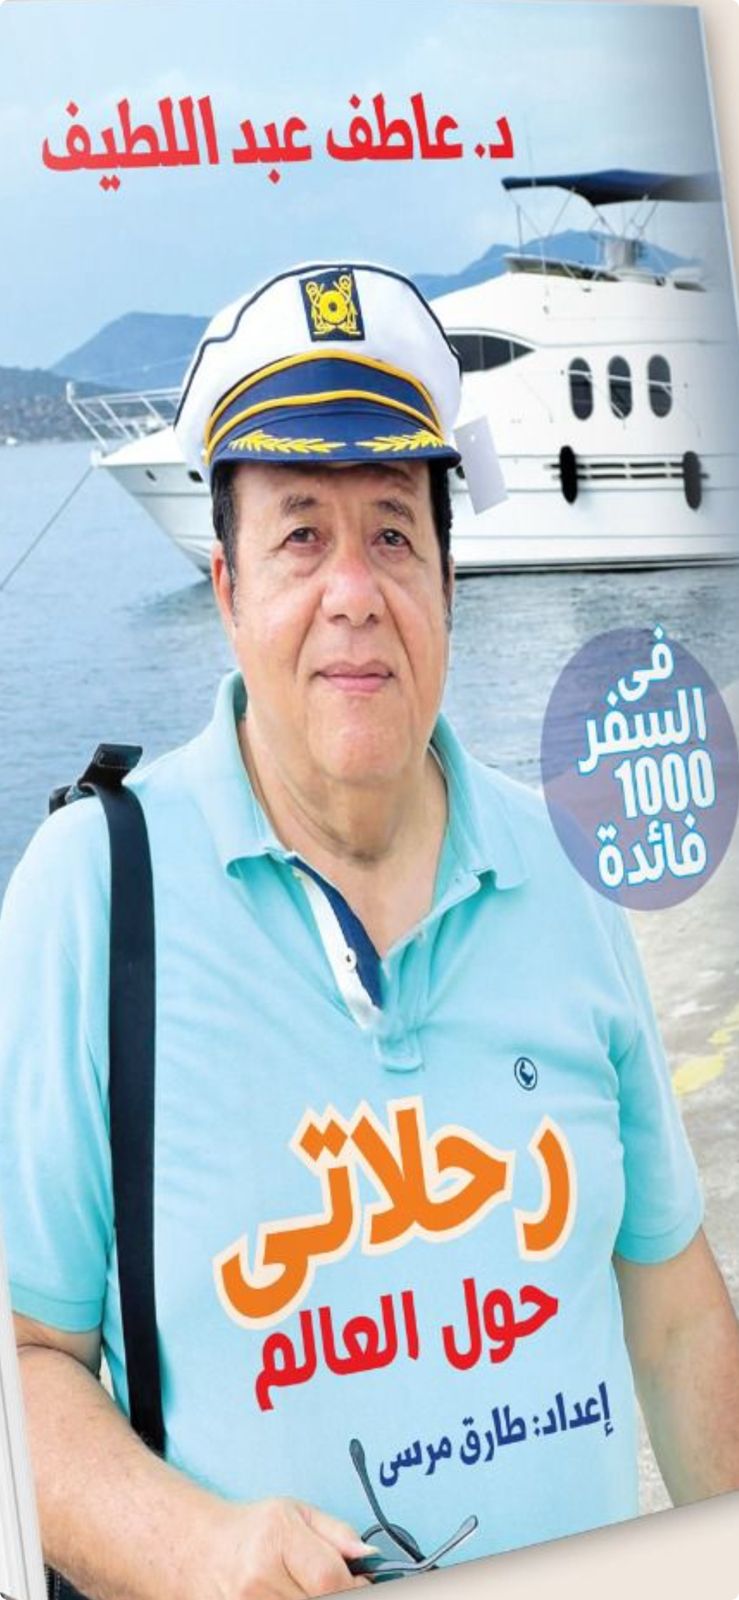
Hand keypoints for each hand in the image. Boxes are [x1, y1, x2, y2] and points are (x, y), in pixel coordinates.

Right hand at [207, 1494, 375, 1596]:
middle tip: (343, 1587)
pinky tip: (297, 1596)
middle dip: (341, 1595)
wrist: (200, 1550)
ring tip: (311, 1588)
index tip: (362, 1581)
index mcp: (275, 1538)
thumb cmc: (253, 1529)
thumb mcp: (296, 1513)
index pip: (329, 1576)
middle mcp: (258, 1577)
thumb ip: (337, 1532)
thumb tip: (369, 1555)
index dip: (356, 1584)